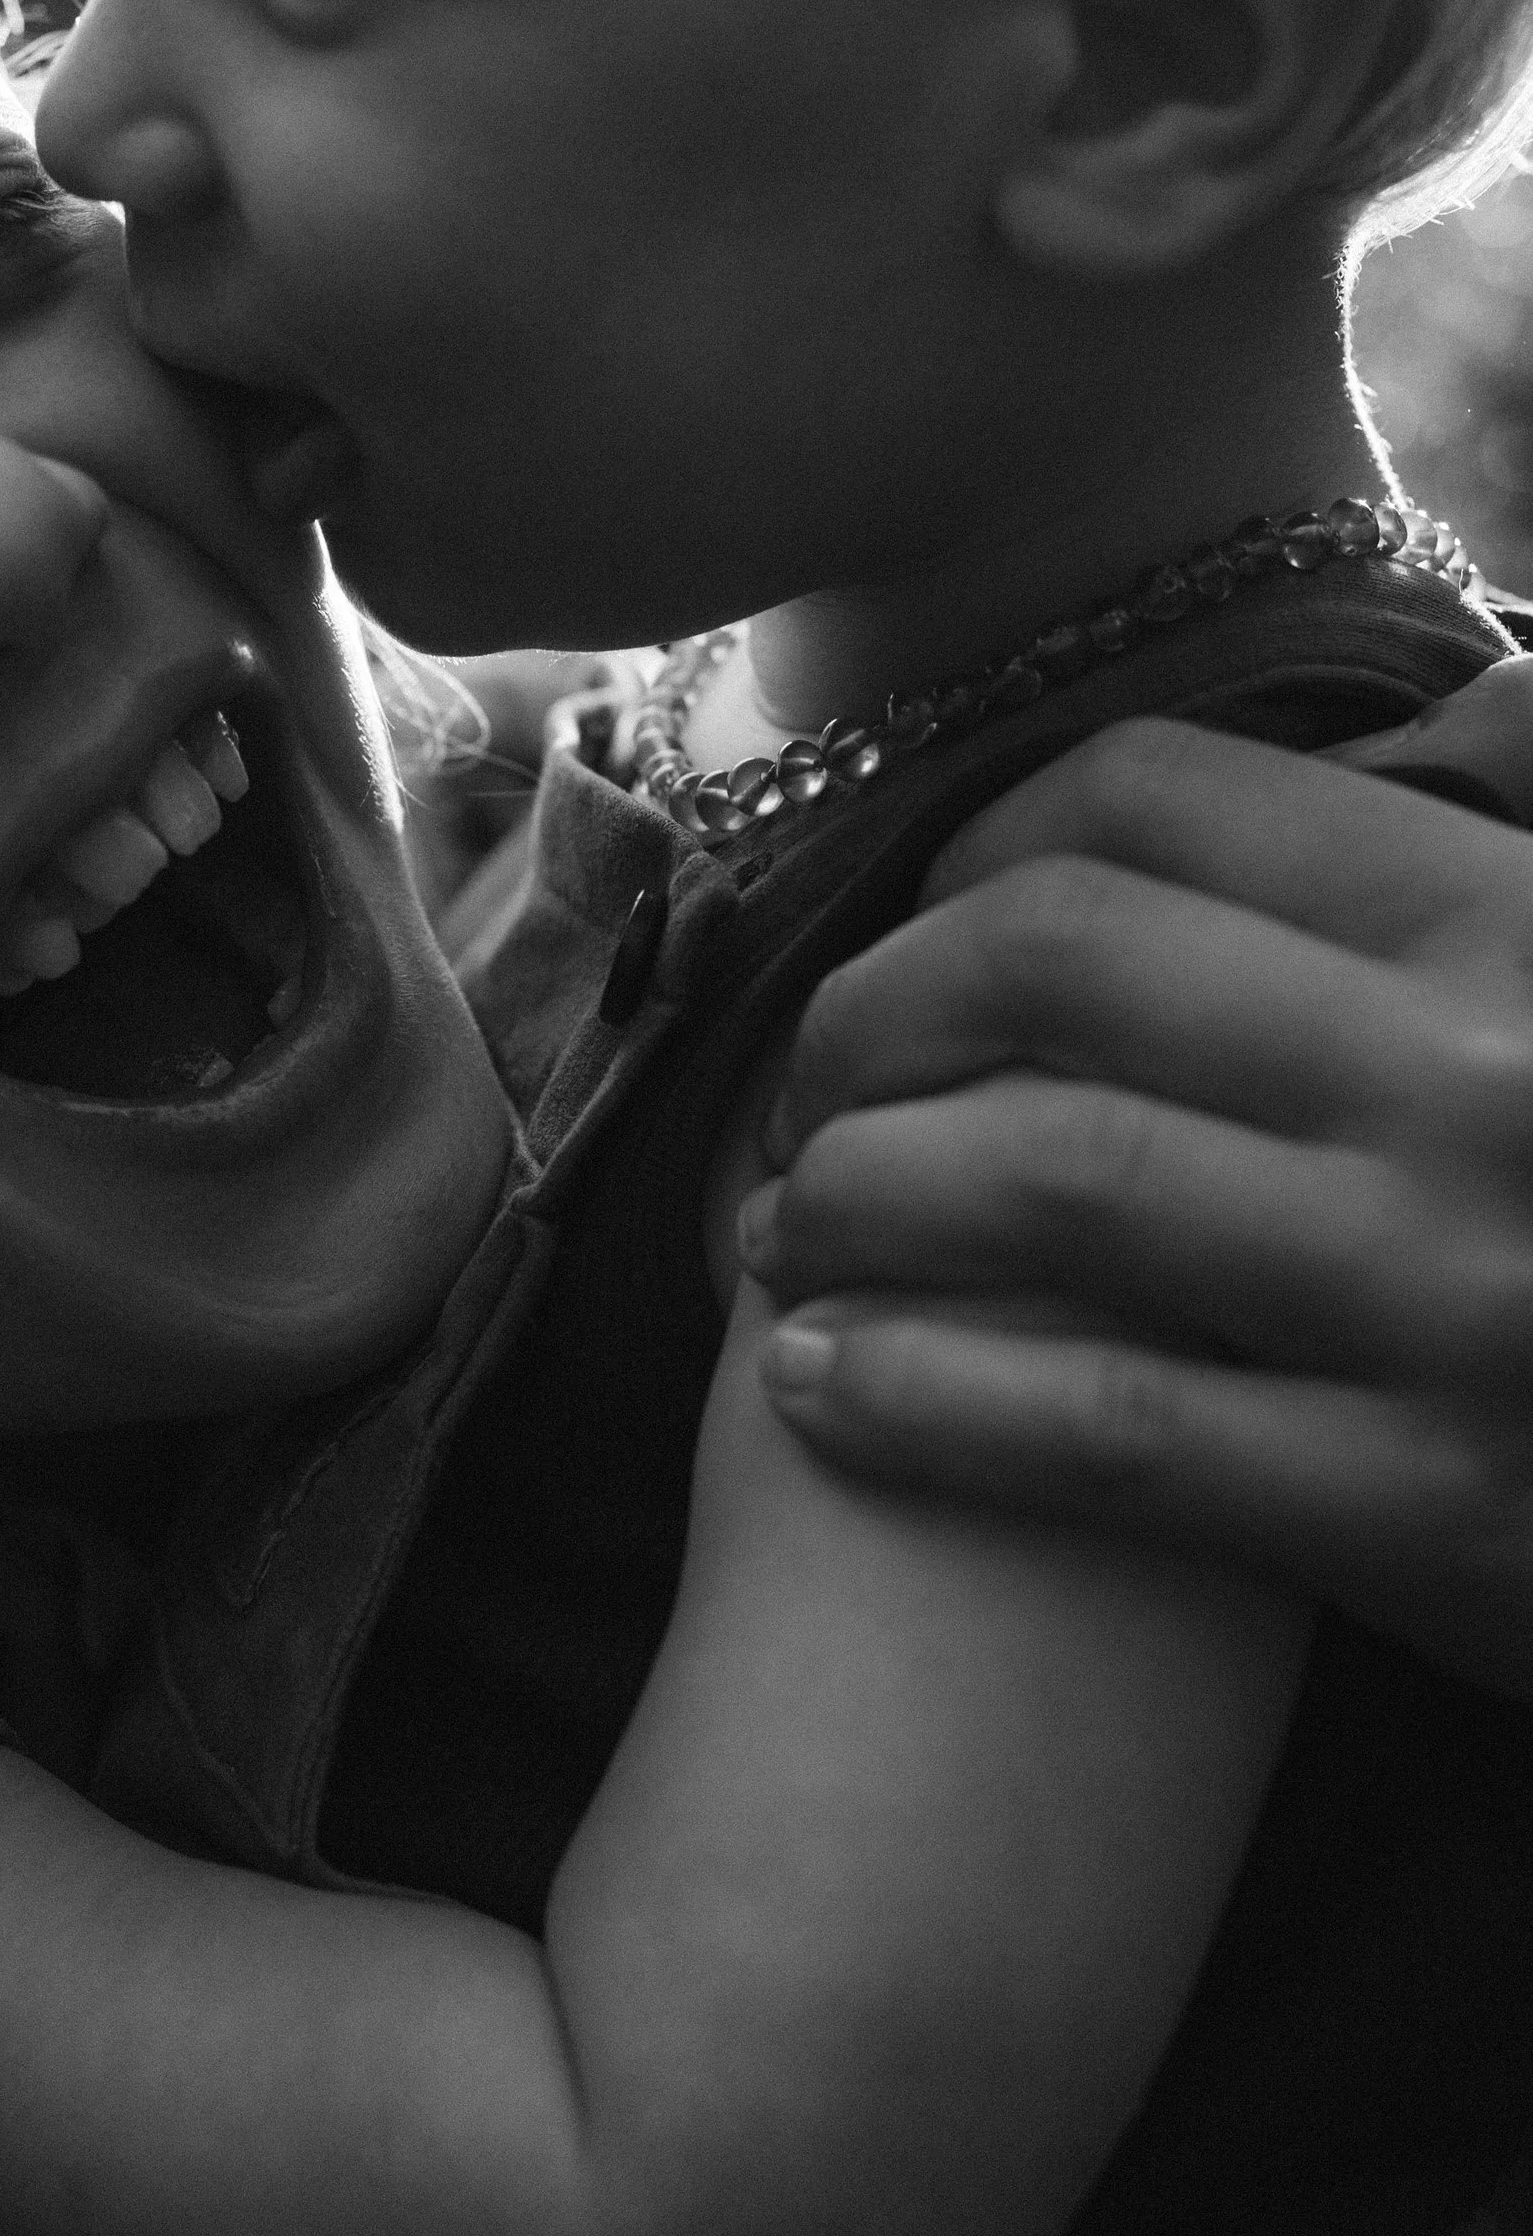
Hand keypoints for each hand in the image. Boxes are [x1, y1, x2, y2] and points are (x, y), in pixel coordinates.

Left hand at [742, 671, 1532, 1693]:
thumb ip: (1532, 825)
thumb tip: (1462, 724)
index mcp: (1509, 926)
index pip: (1153, 800)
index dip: (970, 847)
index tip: (911, 930)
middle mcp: (1478, 1080)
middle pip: (1054, 962)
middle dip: (868, 1016)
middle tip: (801, 1090)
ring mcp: (1454, 1296)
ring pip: (1050, 1181)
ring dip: (850, 1193)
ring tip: (777, 1229)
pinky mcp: (1430, 1511)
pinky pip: (1106, 1430)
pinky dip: (918, 1397)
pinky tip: (811, 1385)